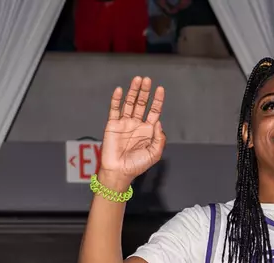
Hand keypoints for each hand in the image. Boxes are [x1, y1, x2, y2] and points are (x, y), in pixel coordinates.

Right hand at [99, 76, 167, 190]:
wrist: (119, 171)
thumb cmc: (137, 165)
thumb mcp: (154, 154)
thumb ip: (159, 139)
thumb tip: (158, 122)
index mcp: (148, 131)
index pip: (154, 111)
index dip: (157, 100)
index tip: (160, 89)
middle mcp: (136, 124)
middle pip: (142, 103)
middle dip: (145, 92)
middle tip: (147, 80)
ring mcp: (124, 123)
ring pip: (129, 103)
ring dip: (133, 91)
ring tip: (137, 80)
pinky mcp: (113, 124)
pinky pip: (114, 109)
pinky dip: (116, 99)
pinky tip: (119, 90)